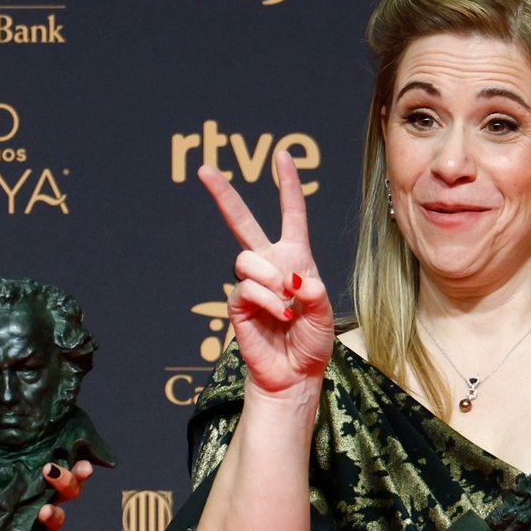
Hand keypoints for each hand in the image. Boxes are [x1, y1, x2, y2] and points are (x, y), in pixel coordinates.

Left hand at [0, 459, 91, 530]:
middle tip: (53, 476)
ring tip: (43, 514)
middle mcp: (36, 501)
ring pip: (59, 519)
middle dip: (67, 483)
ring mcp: (36, 527)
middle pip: (66, 491)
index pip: (52, 468)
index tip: (78, 459)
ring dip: (55, 515)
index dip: (69, 464)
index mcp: (24, 481)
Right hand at [199, 148, 333, 393]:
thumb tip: (291, 278)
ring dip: (270, 278)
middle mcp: (270, 264)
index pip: (291, 214)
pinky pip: (247, 288)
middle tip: (205, 170)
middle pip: (242, 222)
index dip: (287, 185)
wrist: (294, 373)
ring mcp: (252, 283)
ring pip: (245, 258)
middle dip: (224, 195)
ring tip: (286, 304)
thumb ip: (313, 292)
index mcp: (295, 257)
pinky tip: (280, 316)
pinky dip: (269, 301)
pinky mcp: (238, 303)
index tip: (281, 157)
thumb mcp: (325, 313)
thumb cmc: (312, 341)